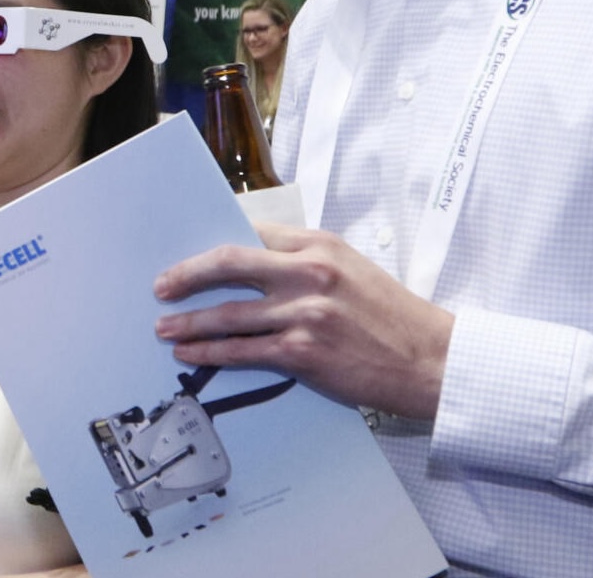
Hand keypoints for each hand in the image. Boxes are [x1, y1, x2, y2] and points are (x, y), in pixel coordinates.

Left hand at [152, 222, 454, 419]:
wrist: (432, 360)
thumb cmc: (392, 318)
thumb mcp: (350, 270)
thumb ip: (303, 264)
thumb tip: (249, 270)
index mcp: (318, 245)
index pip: (250, 232)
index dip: (211, 241)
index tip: (186, 250)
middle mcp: (308, 272)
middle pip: (227, 264)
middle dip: (185, 275)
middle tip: (160, 286)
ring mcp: (304, 312)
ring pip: (228, 314)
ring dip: (189, 322)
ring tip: (164, 329)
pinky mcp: (304, 351)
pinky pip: (243, 351)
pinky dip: (211, 353)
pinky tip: (191, 355)